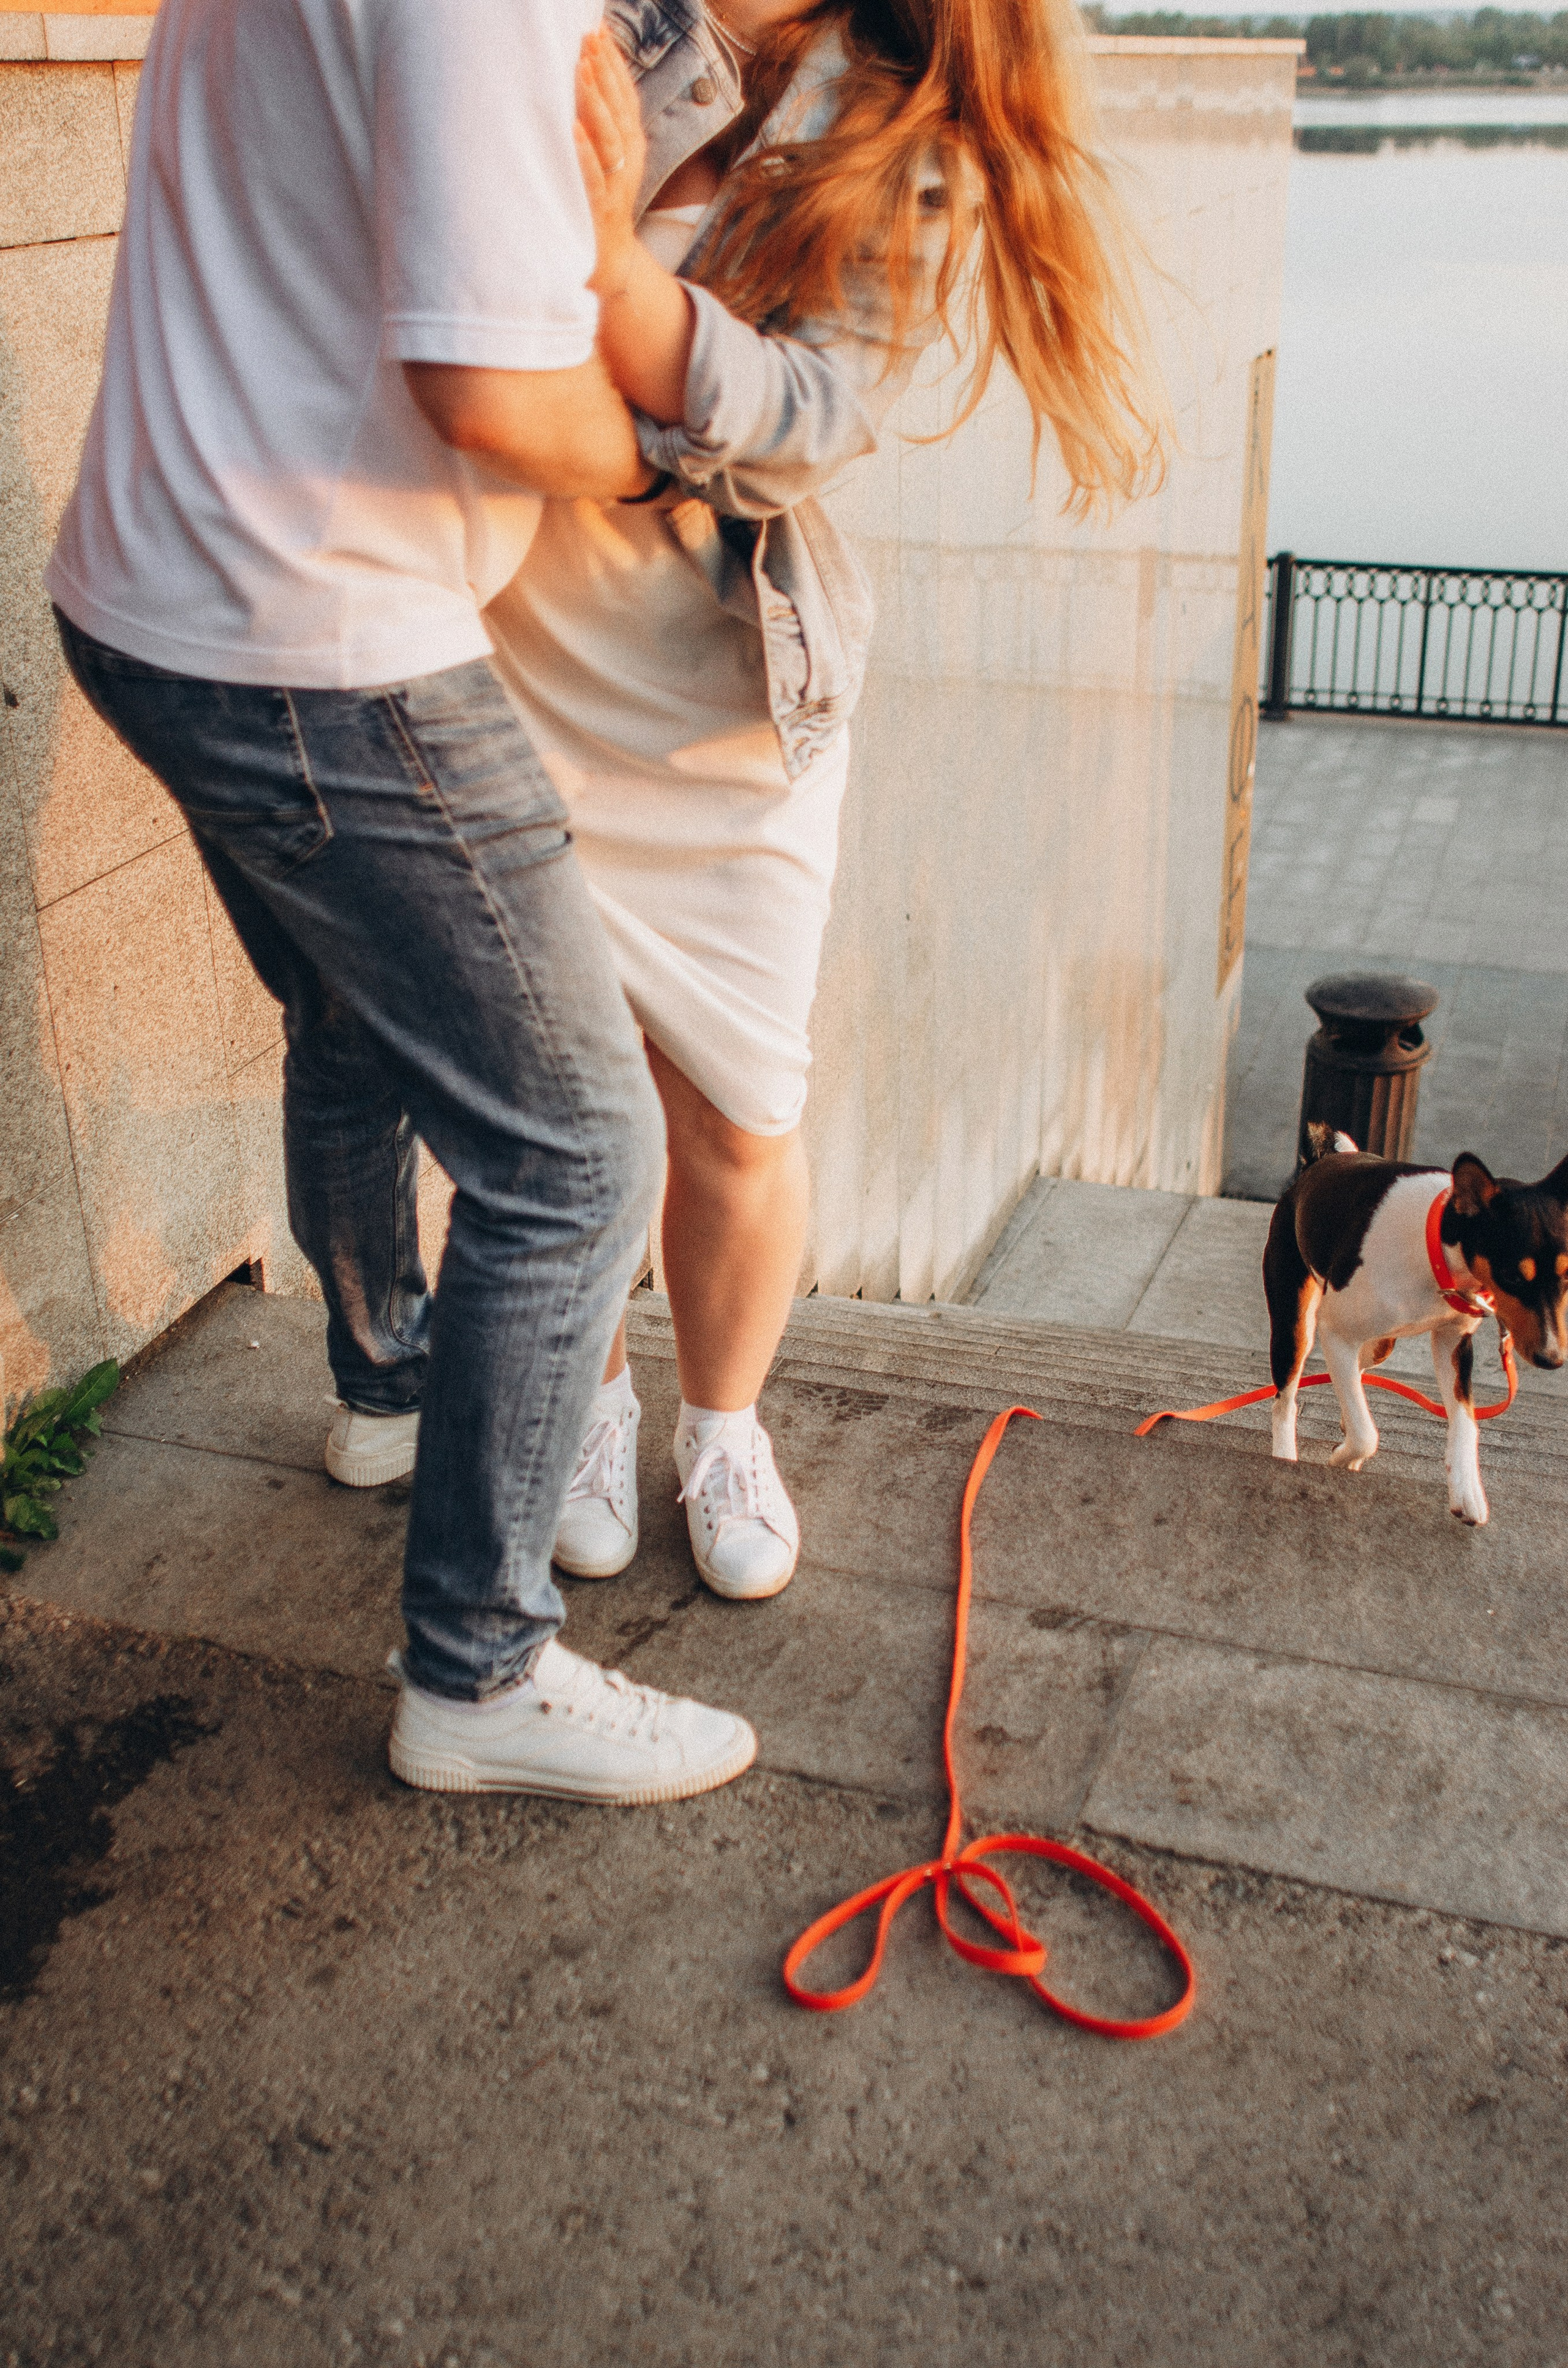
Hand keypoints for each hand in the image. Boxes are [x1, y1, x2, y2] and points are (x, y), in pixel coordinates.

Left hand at [574, 26, 646, 299]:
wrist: (610, 264)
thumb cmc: (599, 206)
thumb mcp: (605, 161)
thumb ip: (598, 126)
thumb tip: (584, 79)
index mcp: (631, 148)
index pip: (625, 97)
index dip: (614, 63)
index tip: (598, 31)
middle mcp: (628, 164)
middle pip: (619, 109)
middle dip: (605, 71)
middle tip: (589, 37)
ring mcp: (616, 188)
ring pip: (609, 139)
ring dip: (595, 102)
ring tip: (581, 69)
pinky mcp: (600, 213)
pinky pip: (593, 180)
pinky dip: (584, 155)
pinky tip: (573, 131)